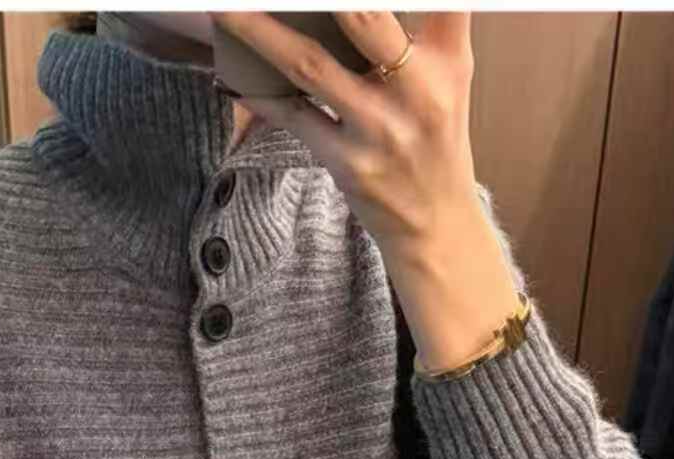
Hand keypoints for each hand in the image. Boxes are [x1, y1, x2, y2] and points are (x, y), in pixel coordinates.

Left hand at [207, 11, 479, 256]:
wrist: (436, 223)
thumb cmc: (431, 136)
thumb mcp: (449, 74)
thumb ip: (426, 20)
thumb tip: (351, 8)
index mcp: (448, 58)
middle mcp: (419, 91)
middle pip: (363, 17)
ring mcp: (380, 130)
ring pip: (310, 65)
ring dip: (259, 31)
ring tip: (224, 8)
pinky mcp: (348, 164)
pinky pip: (292, 117)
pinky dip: (259, 92)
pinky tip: (233, 72)